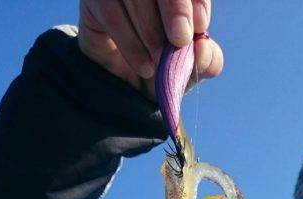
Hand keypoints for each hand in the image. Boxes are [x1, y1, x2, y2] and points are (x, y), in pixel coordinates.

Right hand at [78, 0, 222, 98]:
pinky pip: (111, 12)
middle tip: (180, 39)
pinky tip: (144, 66)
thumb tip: (204, 49)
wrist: (124, 87)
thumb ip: (207, 61)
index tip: (201, 25)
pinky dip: (131, 44)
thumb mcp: (190, 70)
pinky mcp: (95, 0)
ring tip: (158, 63)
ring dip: (151, 33)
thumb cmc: (163, 68)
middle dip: (174, 7)